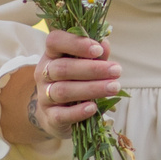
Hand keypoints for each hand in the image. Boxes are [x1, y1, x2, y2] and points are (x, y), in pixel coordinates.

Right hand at [0, 30, 121, 143]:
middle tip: (116, 70)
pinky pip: (61, 114)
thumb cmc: (75, 83)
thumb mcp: (84, 66)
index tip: (98, 49)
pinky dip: (78, 111)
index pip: (54, 42)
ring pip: (63, 91)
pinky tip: (93, 107)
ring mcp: (44, 96)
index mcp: (51, 56)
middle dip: (92, 69)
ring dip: (91, 88)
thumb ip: (95, 56)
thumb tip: (105, 43)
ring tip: (114, 87)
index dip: (75, 43)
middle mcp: (44, 74)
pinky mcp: (50, 117)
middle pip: (63, 68)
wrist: (56, 114)